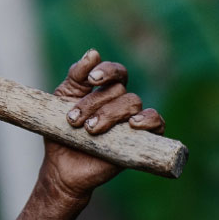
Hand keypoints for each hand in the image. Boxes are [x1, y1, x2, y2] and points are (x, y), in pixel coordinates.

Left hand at [42, 49, 164, 199]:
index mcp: (103, 90)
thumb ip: (76, 76)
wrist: (61, 166)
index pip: (115, 71)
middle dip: (93, 103)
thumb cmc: (61, 131)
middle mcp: (120, 103)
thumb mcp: (62, 99)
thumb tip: (93, 53)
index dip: (107, 70)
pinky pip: (157, 122)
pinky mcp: (141, 140)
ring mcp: (131, 121)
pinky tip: (132, 124)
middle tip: (73, 120)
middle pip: (118, 90)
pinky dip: (148, 120)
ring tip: (90, 130)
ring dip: (110, 114)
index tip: (91, 79)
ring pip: (132, 103)